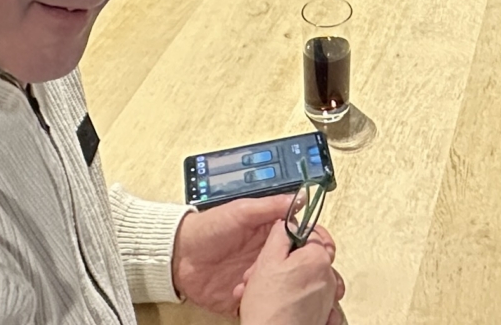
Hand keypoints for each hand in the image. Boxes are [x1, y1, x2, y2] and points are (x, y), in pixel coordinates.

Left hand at [172, 197, 333, 316]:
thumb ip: (270, 205)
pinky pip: (263, 303)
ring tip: (272, 283)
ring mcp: (258, 278)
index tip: (322, 248)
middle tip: (306, 272)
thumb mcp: (240, 210)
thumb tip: (300, 197)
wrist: (178, 256)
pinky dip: (263, 302)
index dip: (315, 244)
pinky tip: (253, 295)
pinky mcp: (247, 297)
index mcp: (270, 234)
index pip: (302, 239)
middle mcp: (268, 257)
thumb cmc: (206, 228)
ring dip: (282, 288)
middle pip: (299, 266)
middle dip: (307, 272)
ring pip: (284, 288)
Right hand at [236, 221, 344, 324]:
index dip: (293, 235)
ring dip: (290, 281)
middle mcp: (329, 277)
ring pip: (309, 279)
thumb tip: (288, 223)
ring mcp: (328, 299)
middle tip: (264, 271)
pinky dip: (301, 299)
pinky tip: (284, 304)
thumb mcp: (267, 261)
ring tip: (269, 291)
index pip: (312, 234)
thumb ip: (280, 235)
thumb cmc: (269, 306)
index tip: (282, 239)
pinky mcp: (324, 316)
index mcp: (317, 258)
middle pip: (309, 258)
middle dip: (287, 262)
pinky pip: (315, 300)